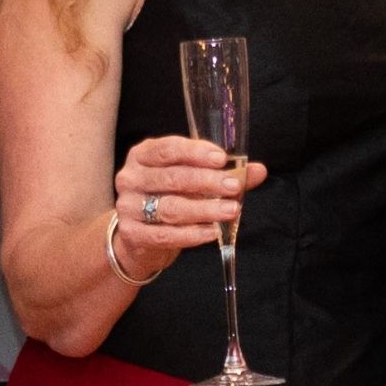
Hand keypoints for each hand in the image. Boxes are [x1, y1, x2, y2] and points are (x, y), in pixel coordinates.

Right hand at [109, 132, 259, 274]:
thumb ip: (222, 174)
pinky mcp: (131, 233)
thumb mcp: (192, 181)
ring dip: (204, 209)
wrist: (140, 236)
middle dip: (206, 182)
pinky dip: (192, 234)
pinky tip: (212, 232)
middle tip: (233, 187)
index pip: (168, 149)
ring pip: (170, 207)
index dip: (195, 153)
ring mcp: (127, 206)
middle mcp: (130, 177)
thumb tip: (258, 170)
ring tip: (230, 210)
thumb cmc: (169, 198)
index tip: (222, 159)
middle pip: (172, 178)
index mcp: (143, 155)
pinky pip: (165, 234)